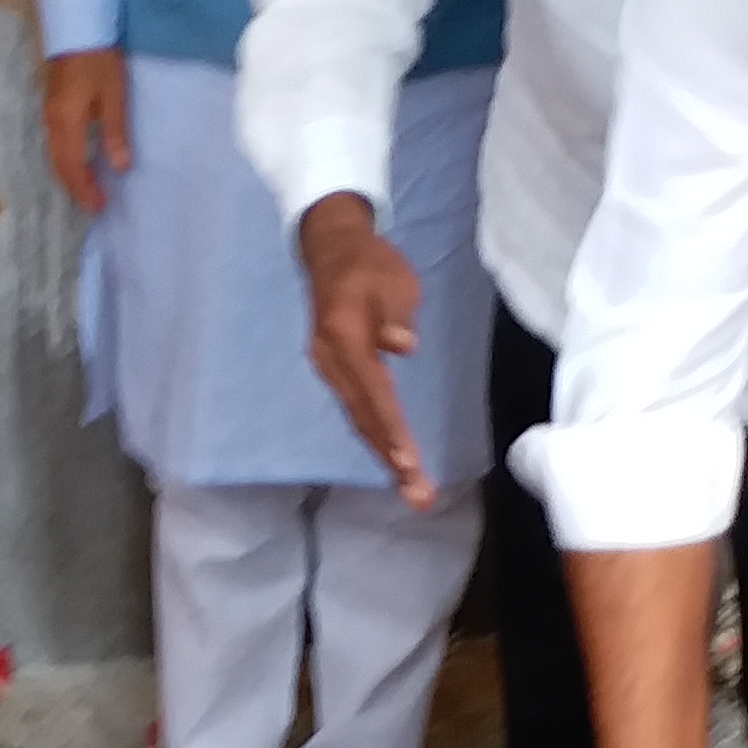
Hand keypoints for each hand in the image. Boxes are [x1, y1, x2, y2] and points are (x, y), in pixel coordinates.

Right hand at [40, 50, 129, 214]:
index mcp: (67, 121)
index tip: (99, 206)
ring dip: (70, 176)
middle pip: (59, 165)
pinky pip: (55, 144)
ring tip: (89, 190)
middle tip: (95, 205)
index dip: (85, 189)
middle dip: (76, 188)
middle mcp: (53, 122)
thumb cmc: (99, 60)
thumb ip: (115, 132)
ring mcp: (49, 114)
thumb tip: (120, 167)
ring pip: (54, 156)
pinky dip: (66, 161)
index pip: (73, 166)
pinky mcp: (52, 107)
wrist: (77, 28)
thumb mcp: (113, 95)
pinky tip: (79, 164)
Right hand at [296, 196, 435, 509]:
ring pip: (358, 418)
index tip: (408, 463)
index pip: (373, 392)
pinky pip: (356, 409)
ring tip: (411, 488)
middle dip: (391, 460)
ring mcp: (329, 368)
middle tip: (419, 498)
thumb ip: (395, 315)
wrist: (330, 249)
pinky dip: (374, 435)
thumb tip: (401, 345)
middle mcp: (331, 361)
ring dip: (383, 454)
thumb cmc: (369, 264)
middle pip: (363, 417)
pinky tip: (392, 456)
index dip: (391, 430)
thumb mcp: (392, 280)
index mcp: (344, 337)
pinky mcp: (335, 371)